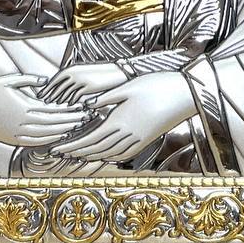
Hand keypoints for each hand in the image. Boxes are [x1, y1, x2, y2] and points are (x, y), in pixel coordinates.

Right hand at [0, 73, 87, 147]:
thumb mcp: (10, 80)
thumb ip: (31, 80)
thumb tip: (47, 81)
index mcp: (24, 108)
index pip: (54, 112)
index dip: (69, 111)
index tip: (82, 108)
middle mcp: (22, 124)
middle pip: (53, 125)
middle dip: (71, 122)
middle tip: (85, 119)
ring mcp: (17, 135)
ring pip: (46, 136)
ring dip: (62, 132)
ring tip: (75, 128)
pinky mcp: (12, 141)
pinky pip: (34, 143)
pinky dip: (48, 141)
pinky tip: (57, 137)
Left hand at [41, 62, 127, 103]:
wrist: (116, 72)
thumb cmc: (99, 73)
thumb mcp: (82, 72)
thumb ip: (71, 79)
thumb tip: (60, 89)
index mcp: (70, 68)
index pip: (54, 80)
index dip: (46, 88)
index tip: (40, 95)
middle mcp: (73, 73)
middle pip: (57, 87)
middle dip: (49, 96)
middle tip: (44, 103)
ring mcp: (80, 80)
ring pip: (65, 93)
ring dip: (59, 100)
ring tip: (54, 106)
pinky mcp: (87, 86)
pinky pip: (76, 96)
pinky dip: (71, 101)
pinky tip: (68, 106)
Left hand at [50, 72, 196, 163]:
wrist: (185, 95)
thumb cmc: (157, 86)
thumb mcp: (128, 87)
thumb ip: (106, 97)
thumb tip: (86, 105)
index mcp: (120, 121)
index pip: (90, 138)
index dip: (73, 145)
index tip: (58, 148)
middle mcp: (128, 135)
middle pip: (97, 149)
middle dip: (78, 152)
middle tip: (62, 153)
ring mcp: (139, 139)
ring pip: (110, 154)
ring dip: (92, 156)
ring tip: (79, 155)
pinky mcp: (147, 139)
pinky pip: (124, 154)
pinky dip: (110, 157)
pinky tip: (106, 155)